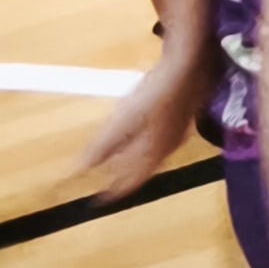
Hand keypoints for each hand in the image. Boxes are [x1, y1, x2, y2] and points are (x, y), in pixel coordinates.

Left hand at [77, 45, 208, 202]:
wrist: (190, 68)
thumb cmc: (156, 95)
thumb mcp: (123, 121)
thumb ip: (102, 146)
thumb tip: (78, 170)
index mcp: (153, 153)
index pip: (132, 181)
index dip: (115, 191)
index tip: (100, 199)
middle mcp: (167, 148)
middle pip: (143, 170)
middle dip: (124, 175)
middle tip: (106, 178)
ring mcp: (176, 133)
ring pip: (152, 156)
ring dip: (133, 161)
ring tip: (118, 159)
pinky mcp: (180, 118)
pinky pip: (158, 142)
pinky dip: (144, 145)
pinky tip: (140, 134)